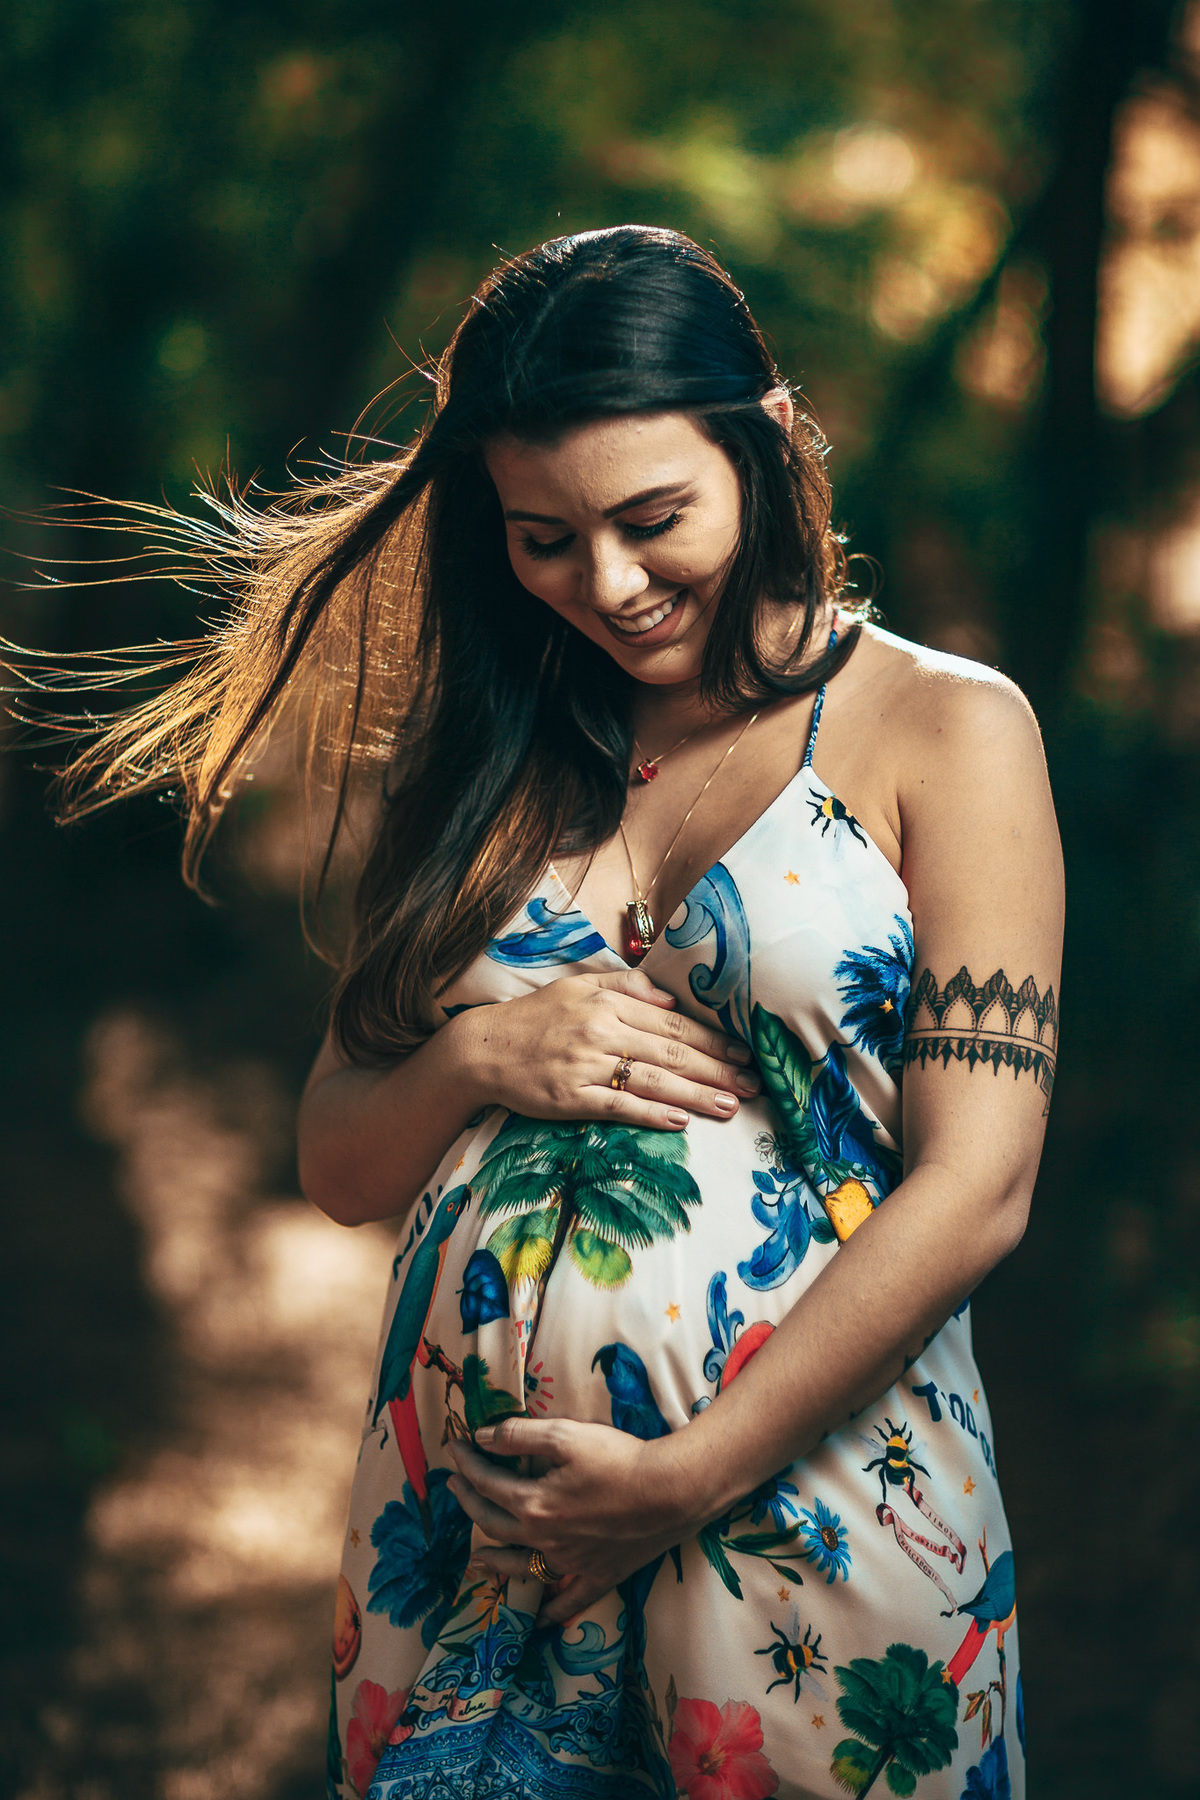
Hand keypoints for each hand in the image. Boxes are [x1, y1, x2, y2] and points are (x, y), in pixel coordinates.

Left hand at [445, 1416, 706, 1625]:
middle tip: (456, 1486)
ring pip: (520, 1568)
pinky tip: (538, 1621)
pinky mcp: (597, 1577)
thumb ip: (520, 1436)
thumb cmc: (619, 1459)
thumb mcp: (566, 1435)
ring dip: (493, 1562)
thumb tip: (482, 1437)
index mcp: (533, 1504)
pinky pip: (567, 1601)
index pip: (488, 1483)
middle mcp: (544, 1539)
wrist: (671, 1493)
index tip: (456, 1448)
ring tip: (474, 1559)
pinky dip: (550, 1613)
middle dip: (470, 1502)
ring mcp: (569, 1563)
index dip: (468, 1463)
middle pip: (494, 1524)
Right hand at [457, 968, 757, 1129]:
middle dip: (717, 1071)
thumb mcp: (579, 987)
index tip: (744, 1052)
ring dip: (697, 1096)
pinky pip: (619, 1107)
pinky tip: (680, 1120)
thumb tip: (671, 1000)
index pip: (672, 1025)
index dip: (712, 1040)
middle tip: (753, 1085)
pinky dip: (651, 1114)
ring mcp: (586, 1067)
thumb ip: (628, 988)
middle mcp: (601, 1033)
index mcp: (608, 1005)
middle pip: (671, 1054)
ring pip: (653, 1082)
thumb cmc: (535, 1017)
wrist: (482, 1048)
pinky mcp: (570, 1099)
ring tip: (731, 1106)